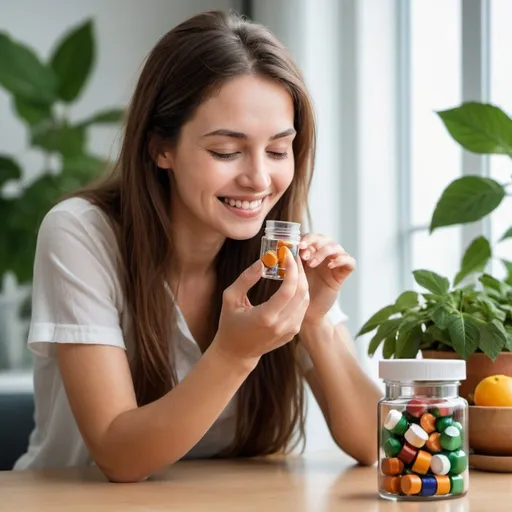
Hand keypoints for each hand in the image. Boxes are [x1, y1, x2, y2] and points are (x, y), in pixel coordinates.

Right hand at [211, 247, 309, 367]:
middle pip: (301, 292)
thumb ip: (246, 279)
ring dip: (302, 280)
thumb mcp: (230, 298)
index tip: (287, 253)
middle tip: (293, 255)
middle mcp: (282, 325)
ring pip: (305, 299)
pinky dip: (300, 292)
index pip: (288, 289)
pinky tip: (292, 281)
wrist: (237, 353)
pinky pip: (302, 308)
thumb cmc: (230, 323)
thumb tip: (262, 261)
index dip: (291, 269)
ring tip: (293, 266)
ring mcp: (290, 330)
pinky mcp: (293, 332)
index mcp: (266, 317)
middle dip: (300, 270)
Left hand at [298, 234, 355, 323]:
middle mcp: (324, 255)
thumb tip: (286, 249)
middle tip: (304, 255)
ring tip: (312, 264)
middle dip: (314, 244)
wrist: (307, 312)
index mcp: (311, 252)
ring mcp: (335, 263)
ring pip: (336, 247)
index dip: (306, 239)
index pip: (312, 237)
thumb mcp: (294, 273)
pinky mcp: (343, 274)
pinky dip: (341, 260)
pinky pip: (349, 261)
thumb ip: (293, 261)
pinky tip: (330, 266)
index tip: (298, 246)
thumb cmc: (298, 292)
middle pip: (325, 239)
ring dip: (323, 252)